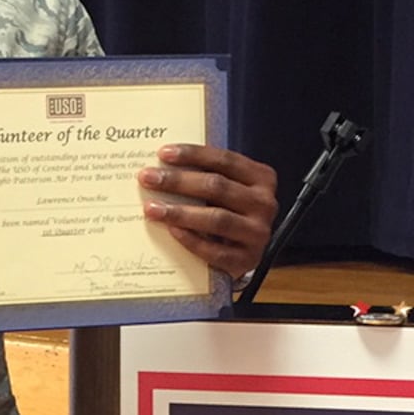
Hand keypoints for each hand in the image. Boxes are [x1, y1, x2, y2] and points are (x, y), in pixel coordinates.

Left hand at [138, 145, 277, 279]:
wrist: (246, 255)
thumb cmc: (231, 214)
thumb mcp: (227, 192)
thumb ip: (207, 177)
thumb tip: (163, 167)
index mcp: (262, 179)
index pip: (225, 160)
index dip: (193, 155)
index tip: (163, 153)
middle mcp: (264, 204)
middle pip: (217, 187)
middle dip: (178, 181)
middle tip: (148, 178)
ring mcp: (257, 234)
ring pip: (216, 218)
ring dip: (180, 212)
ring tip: (151, 208)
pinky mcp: (246, 260)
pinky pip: (214, 250)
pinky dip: (190, 239)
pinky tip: (171, 231)